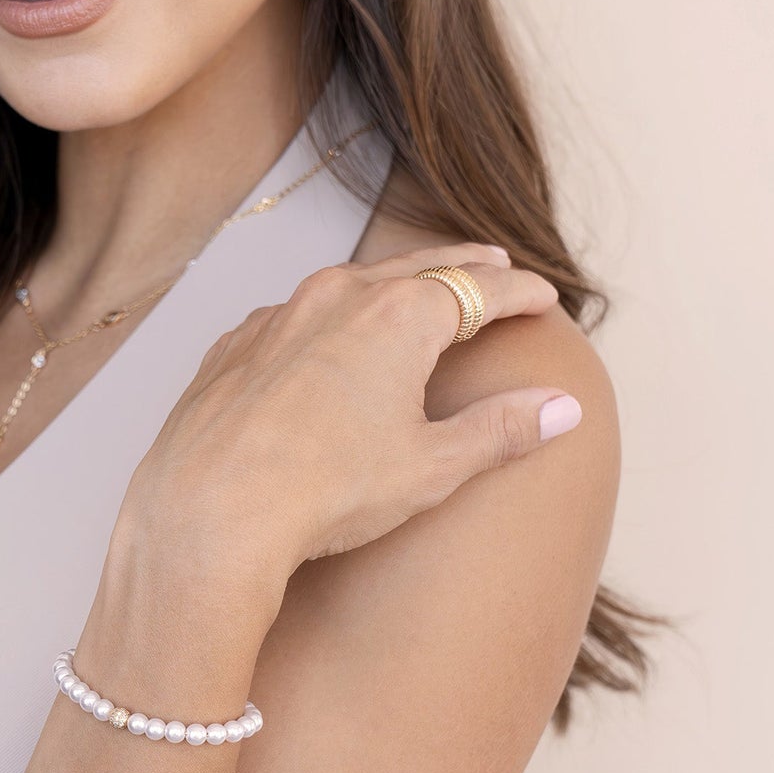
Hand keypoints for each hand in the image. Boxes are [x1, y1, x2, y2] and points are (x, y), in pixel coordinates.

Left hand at [118, 242, 579, 595]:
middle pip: (416, 268)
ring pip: (349, 283)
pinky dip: (325, 315)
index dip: (518, 293)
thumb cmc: (326, 491)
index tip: (544, 297)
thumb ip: (501, 429)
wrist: (211, 510)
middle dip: (461, 266)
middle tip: (494, 262)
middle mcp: (337, 297)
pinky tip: (326, 334)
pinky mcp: (234, 345)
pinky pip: (292, 315)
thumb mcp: (432, 466)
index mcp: (398, 316)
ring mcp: (278, 316)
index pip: (479, 290)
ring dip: (390, 283)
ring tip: (417, 287)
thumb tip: (563, 406)